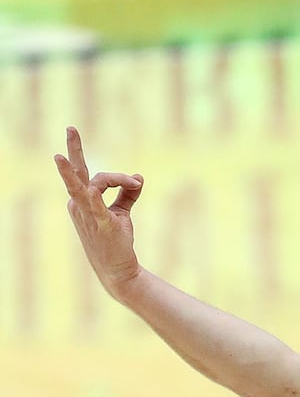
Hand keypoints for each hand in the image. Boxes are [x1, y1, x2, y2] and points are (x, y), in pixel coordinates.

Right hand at [54, 126, 144, 296]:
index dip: (118, 177)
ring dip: (89, 175)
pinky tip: (90, 189)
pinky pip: (94, 205)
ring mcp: (87, 214)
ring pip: (87, 185)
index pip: (94, 177)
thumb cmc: (116, 239)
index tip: (136, 183)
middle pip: (77, 173)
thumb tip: (138, 177)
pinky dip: (92, 195)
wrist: (118, 268)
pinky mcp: (101, 224)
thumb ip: (128, 192)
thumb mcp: (122, 212)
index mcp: (82, 200)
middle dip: (74, 150)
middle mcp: (79, 205)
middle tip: (71, 128)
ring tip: (63, 157)